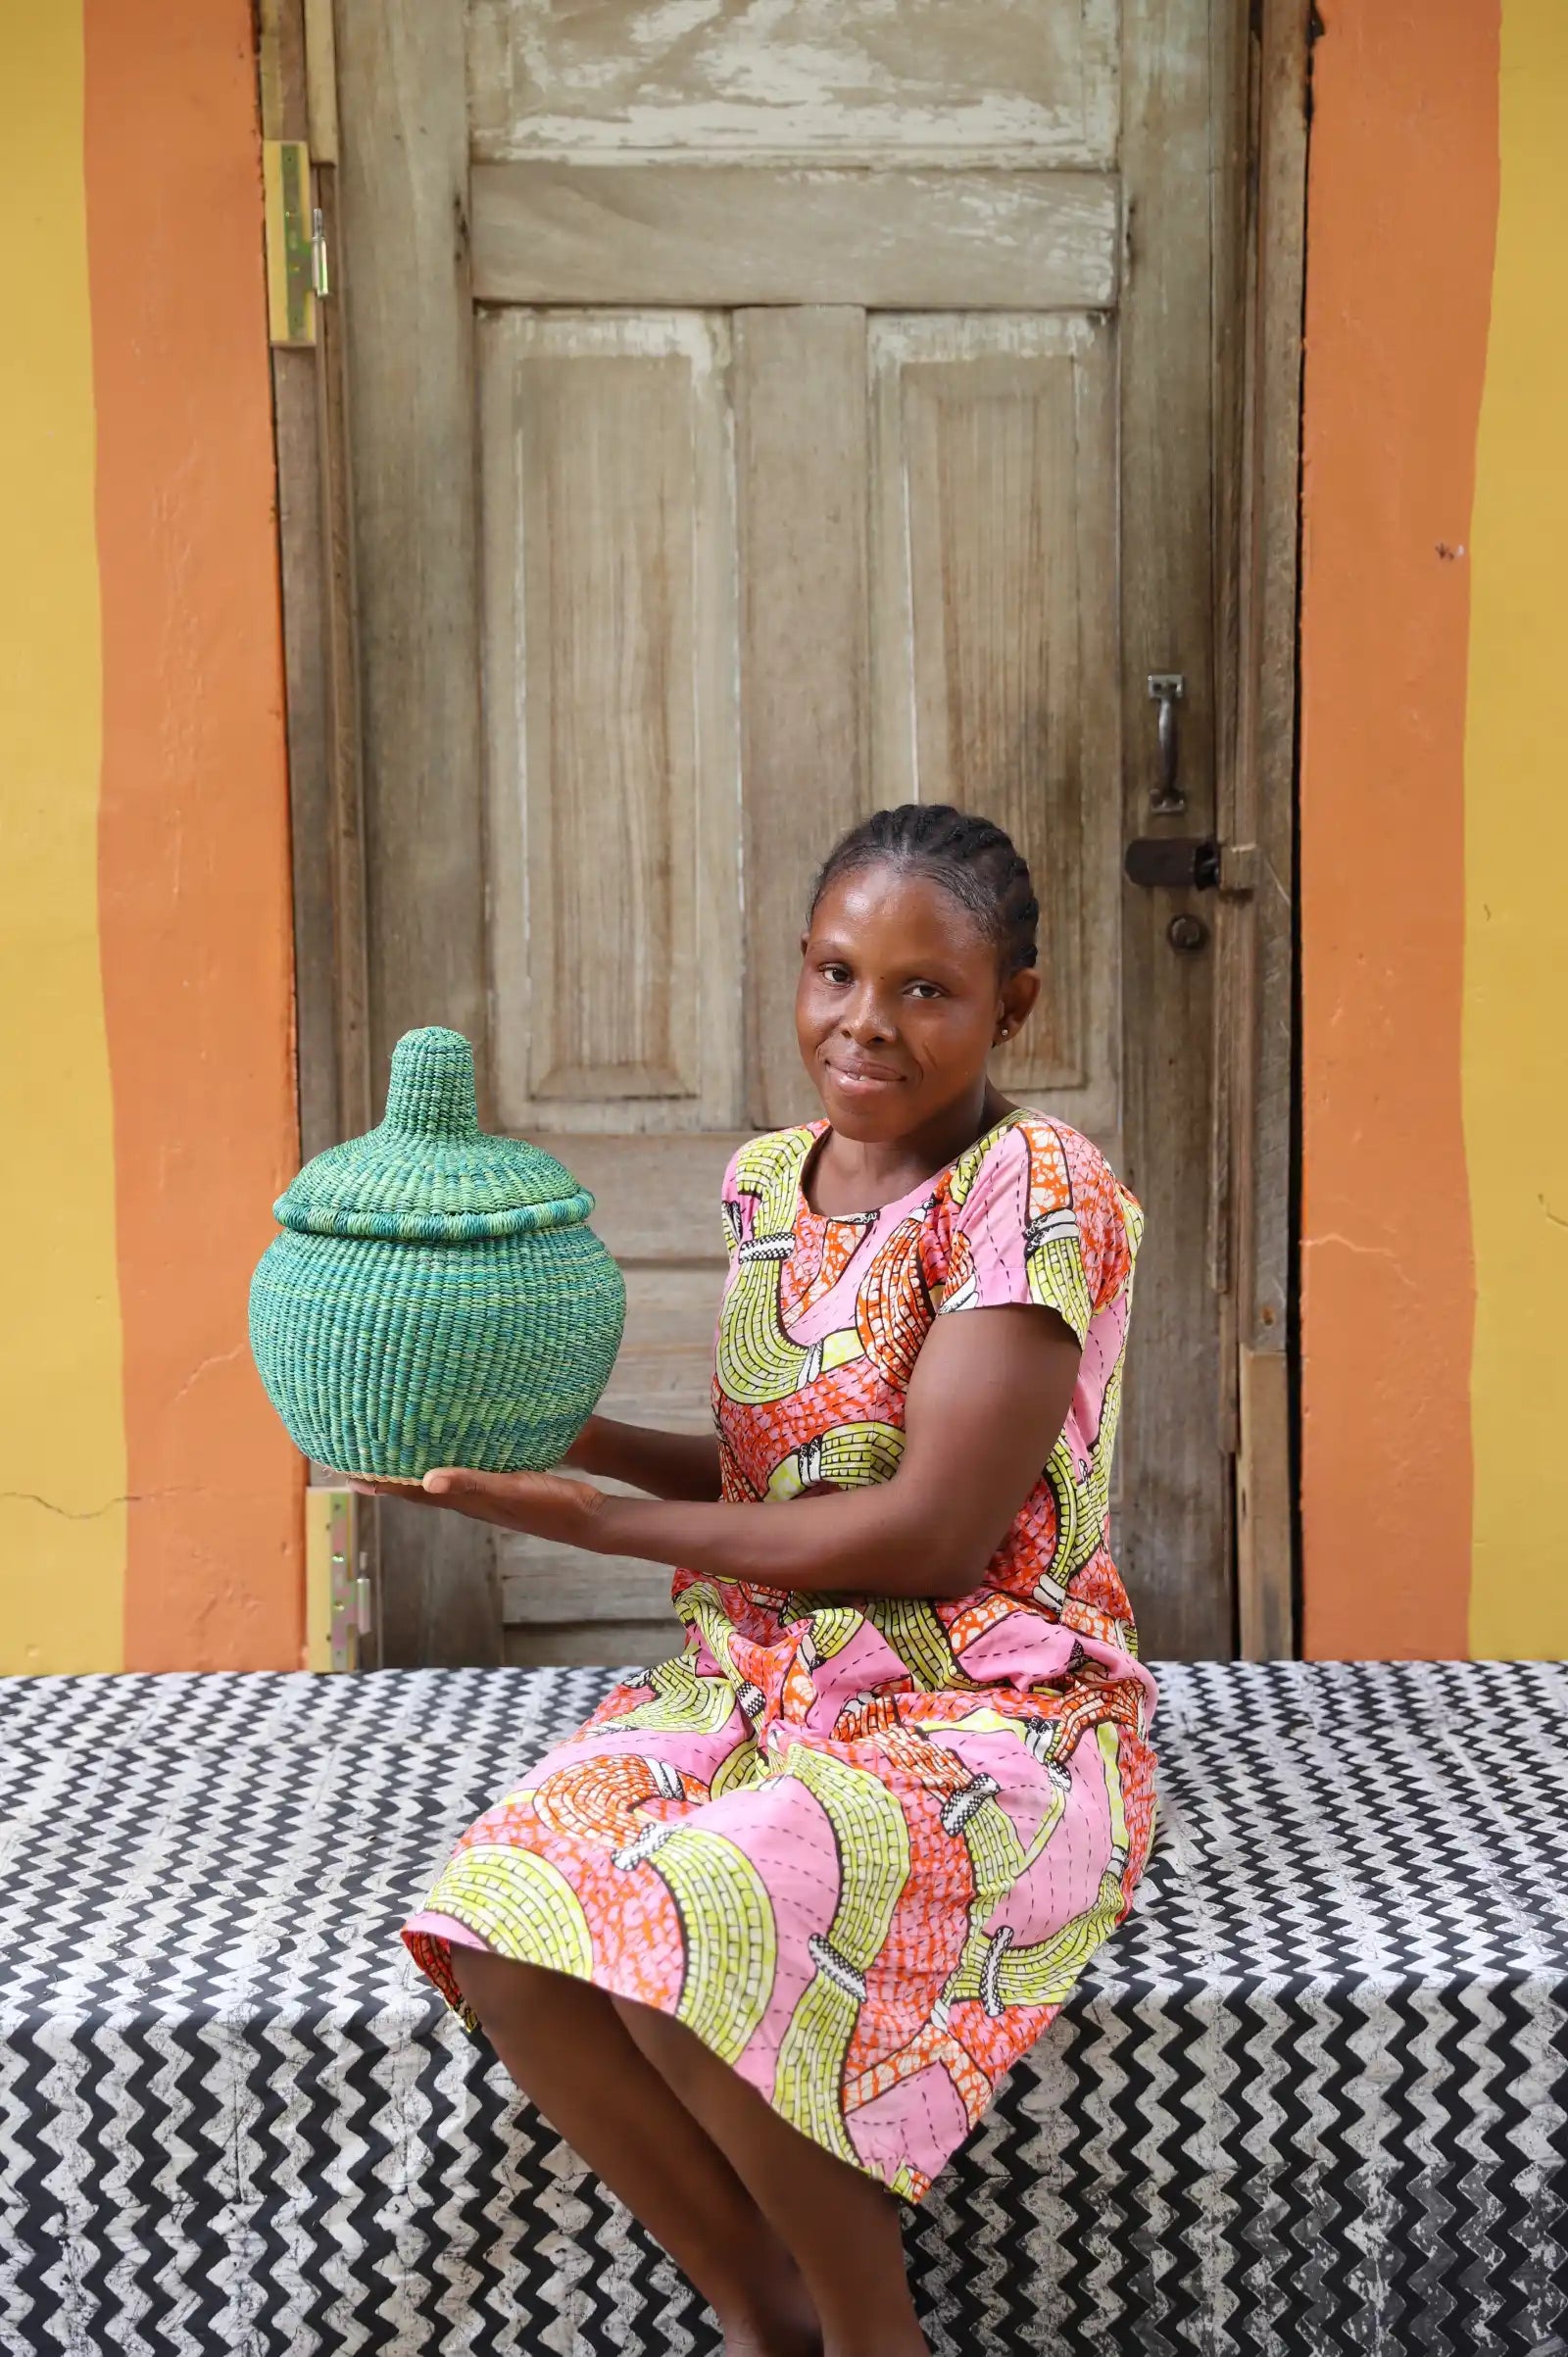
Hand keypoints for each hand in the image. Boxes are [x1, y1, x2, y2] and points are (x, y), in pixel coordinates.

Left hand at [348, 1466, 605, 1544]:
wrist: (589, 1518)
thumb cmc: (552, 1505)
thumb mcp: (512, 1491)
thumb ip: (472, 1484)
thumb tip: (427, 1478)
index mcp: (462, 1500)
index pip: (407, 1491)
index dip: (375, 1481)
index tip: (340, 1469)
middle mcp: (466, 1497)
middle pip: (412, 1485)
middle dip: (381, 1472)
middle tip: (347, 1454)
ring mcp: (482, 1492)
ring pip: (433, 1476)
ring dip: (407, 1466)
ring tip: (384, 1446)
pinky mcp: (500, 1481)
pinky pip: (460, 1467)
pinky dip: (441, 1458)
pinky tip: (447, 1443)